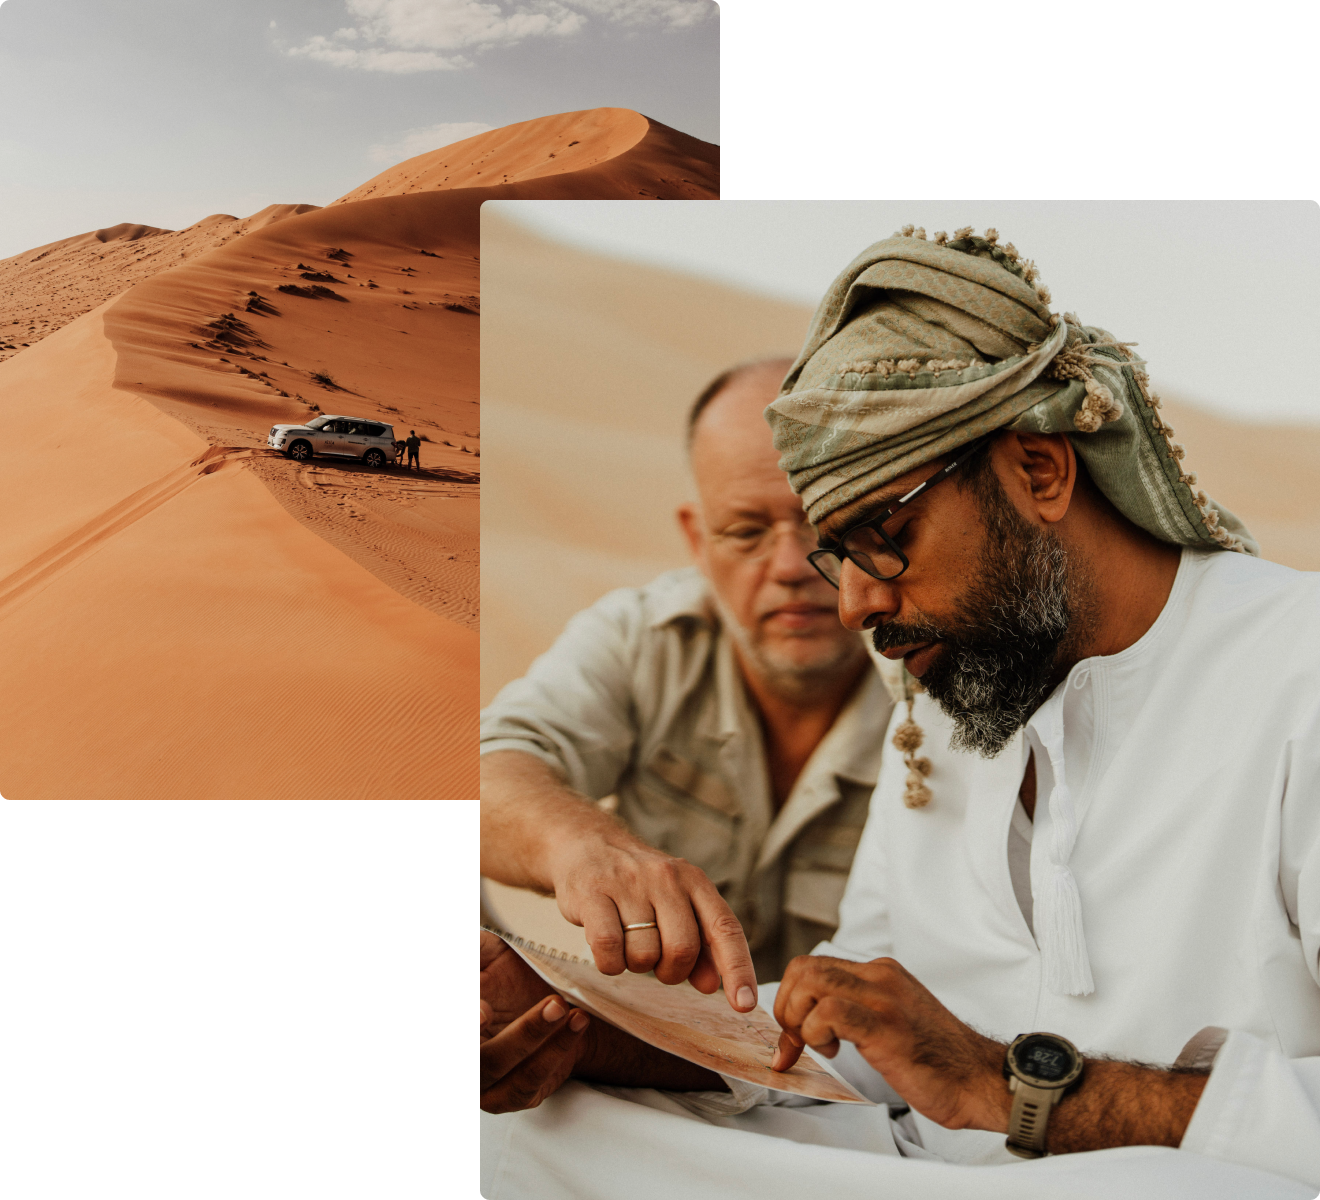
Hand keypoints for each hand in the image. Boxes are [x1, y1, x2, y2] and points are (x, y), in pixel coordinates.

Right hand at [481, 931, 590, 1112]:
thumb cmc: (509, 974)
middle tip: (550, 1004)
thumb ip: (477, 949)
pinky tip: (576, 1023)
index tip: (486, 1010)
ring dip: (533, 1035)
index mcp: (464, 1022)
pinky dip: (555, 1051)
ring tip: (563, 1006)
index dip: (472, 1023)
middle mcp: (467, 1056)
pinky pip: (528, 1082)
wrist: (550, 1000)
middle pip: (476, 1055)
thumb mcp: (489, 953)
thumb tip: (476, 944)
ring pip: (497, 1067)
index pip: (448, 1030)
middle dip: (513, 1031)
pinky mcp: (510, 1098)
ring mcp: (480, 1083)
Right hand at [547, 830, 757, 1011]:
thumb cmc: (637, 886)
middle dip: (671, 972)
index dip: (738, 969)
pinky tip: (607, 948)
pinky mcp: (592, 892)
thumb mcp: (674, 905)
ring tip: (627, 942)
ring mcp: (628, 883)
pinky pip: (608, 949)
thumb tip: (710, 985)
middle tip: (656, 963)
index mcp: (694, 881)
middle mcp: (666, 877)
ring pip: (644, 955)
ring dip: (635, 964)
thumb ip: (698, 945)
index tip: (744, 1004)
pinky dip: (609, 963)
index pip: (725, 928)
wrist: (586, 843)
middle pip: (682, 949)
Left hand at [771, 956, 1007, 1131]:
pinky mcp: (886, 1026)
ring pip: (810, 982)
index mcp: (880, 973)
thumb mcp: (891, 1023)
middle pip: (804, 968)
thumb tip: (810, 1025)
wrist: (982, 1080)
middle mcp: (880, 976)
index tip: (794, 1035)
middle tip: (798, 1042)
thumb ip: (856, 1014)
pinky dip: (816, 1033)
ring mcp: (884, 997)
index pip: (814, 966)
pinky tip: (834, 1052)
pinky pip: (830, 1012)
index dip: (791, 999)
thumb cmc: (939, 1062)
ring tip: (819, 1047)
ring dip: (799, 1020)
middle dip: (786, 1007)